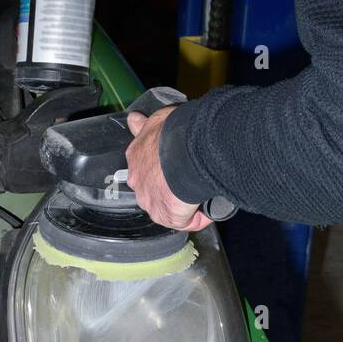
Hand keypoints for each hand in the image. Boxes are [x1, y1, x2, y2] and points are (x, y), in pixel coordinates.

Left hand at [125, 108, 213, 232]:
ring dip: (182, 203)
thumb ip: (144, 124)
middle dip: (168, 187)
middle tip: (188, 179)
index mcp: (136, 156)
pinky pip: (185, 221)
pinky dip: (198, 217)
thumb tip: (133, 120)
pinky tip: (209, 210)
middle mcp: (138, 181)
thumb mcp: (156, 120)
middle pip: (152, 189)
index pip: (142, 165)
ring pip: (166, 206)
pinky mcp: (166, 217)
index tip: (169, 167)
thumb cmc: (173, 134)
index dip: (156, 167)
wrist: (184, 153)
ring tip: (201, 195)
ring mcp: (150, 201)